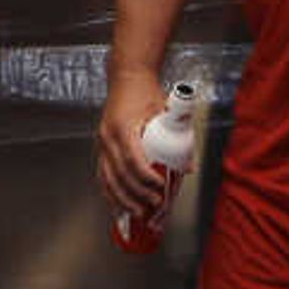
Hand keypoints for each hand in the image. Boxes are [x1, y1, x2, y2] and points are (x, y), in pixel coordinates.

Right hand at [97, 70, 172, 218]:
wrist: (127, 78)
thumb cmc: (145, 92)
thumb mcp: (165, 111)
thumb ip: (178, 136)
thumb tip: (187, 166)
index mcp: (123, 127)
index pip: (132, 159)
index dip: (146, 177)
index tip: (159, 187)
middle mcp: (108, 136)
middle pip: (120, 174)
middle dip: (137, 193)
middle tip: (153, 204)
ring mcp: (102, 143)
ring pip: (108, 178)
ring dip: (122, 198)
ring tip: (137, 211)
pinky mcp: (102, 147)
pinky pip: (103, 175)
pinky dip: (111, 191)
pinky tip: (119, 203)